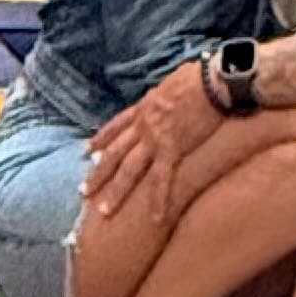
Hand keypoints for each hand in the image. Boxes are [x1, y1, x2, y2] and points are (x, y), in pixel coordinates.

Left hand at [80, 57, 217, 229]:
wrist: (212, 81)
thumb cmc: (200, 77)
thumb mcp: (174, 81)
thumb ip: (167, 93)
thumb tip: (172, 92)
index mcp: (145, 108)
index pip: (117, 126)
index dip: (101, 139)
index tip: (88, 151)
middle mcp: (143, 125)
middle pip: (115, 152)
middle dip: (98, 173)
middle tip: (83, 191)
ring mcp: (155, 139)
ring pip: (128, 170)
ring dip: (115, 191)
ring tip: (103, 211)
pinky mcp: (172, 150)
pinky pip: (162, 181)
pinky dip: (158, 201)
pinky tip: (154, 219)